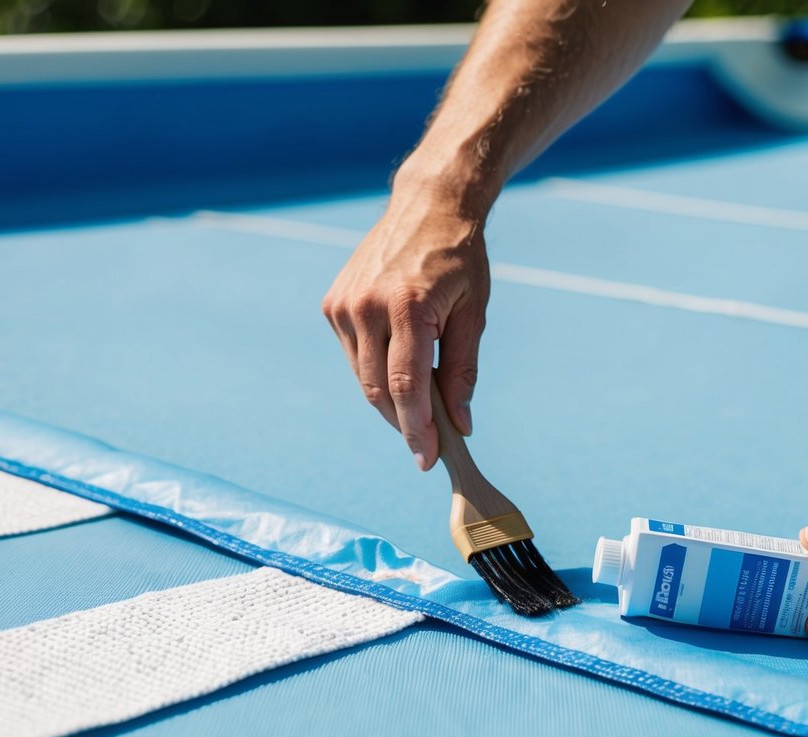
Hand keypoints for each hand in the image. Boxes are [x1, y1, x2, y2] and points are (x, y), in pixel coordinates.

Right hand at [322, 186, 488, 470]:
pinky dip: (375, 373)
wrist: (427, 206)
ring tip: (420, 408)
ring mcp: (344, 305)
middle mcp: (367, 306)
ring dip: (390, 402)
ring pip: (363, 378)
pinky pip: (354, 356)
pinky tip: (399, 370)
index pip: (405, 387)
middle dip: (404, 425)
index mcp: (408, 306)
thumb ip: (463, 369)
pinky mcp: (332, 304)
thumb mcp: (474, 312)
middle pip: (379, 390)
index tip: (429, 459)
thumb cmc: (459, 259)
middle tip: (428, 447)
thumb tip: (459, 422)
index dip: (417, 430)